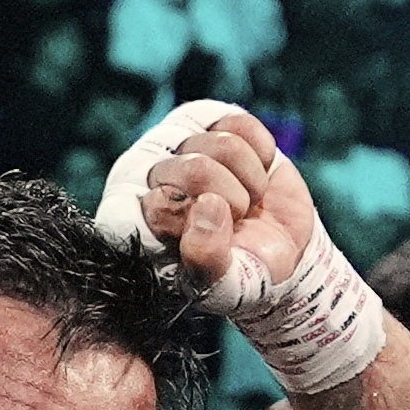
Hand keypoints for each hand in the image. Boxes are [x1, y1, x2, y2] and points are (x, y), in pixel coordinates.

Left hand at [127, 99, 331, 311]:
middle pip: (197, 170)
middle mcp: (146, 177)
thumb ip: (207, 259)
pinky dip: (261, 153)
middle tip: (237, 220)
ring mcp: (178, 145)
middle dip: (234, 201)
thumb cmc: (239, 273)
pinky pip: (240, 123)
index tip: (209, 241)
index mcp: (133, 219)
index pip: (157, 205)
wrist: (276, 251)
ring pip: (224, 145)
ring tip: (247, 202)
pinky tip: (255, 173)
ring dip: (251, 181)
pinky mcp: (211, 122)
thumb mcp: (225, 287)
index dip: (196, 221)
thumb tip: (208, 205)